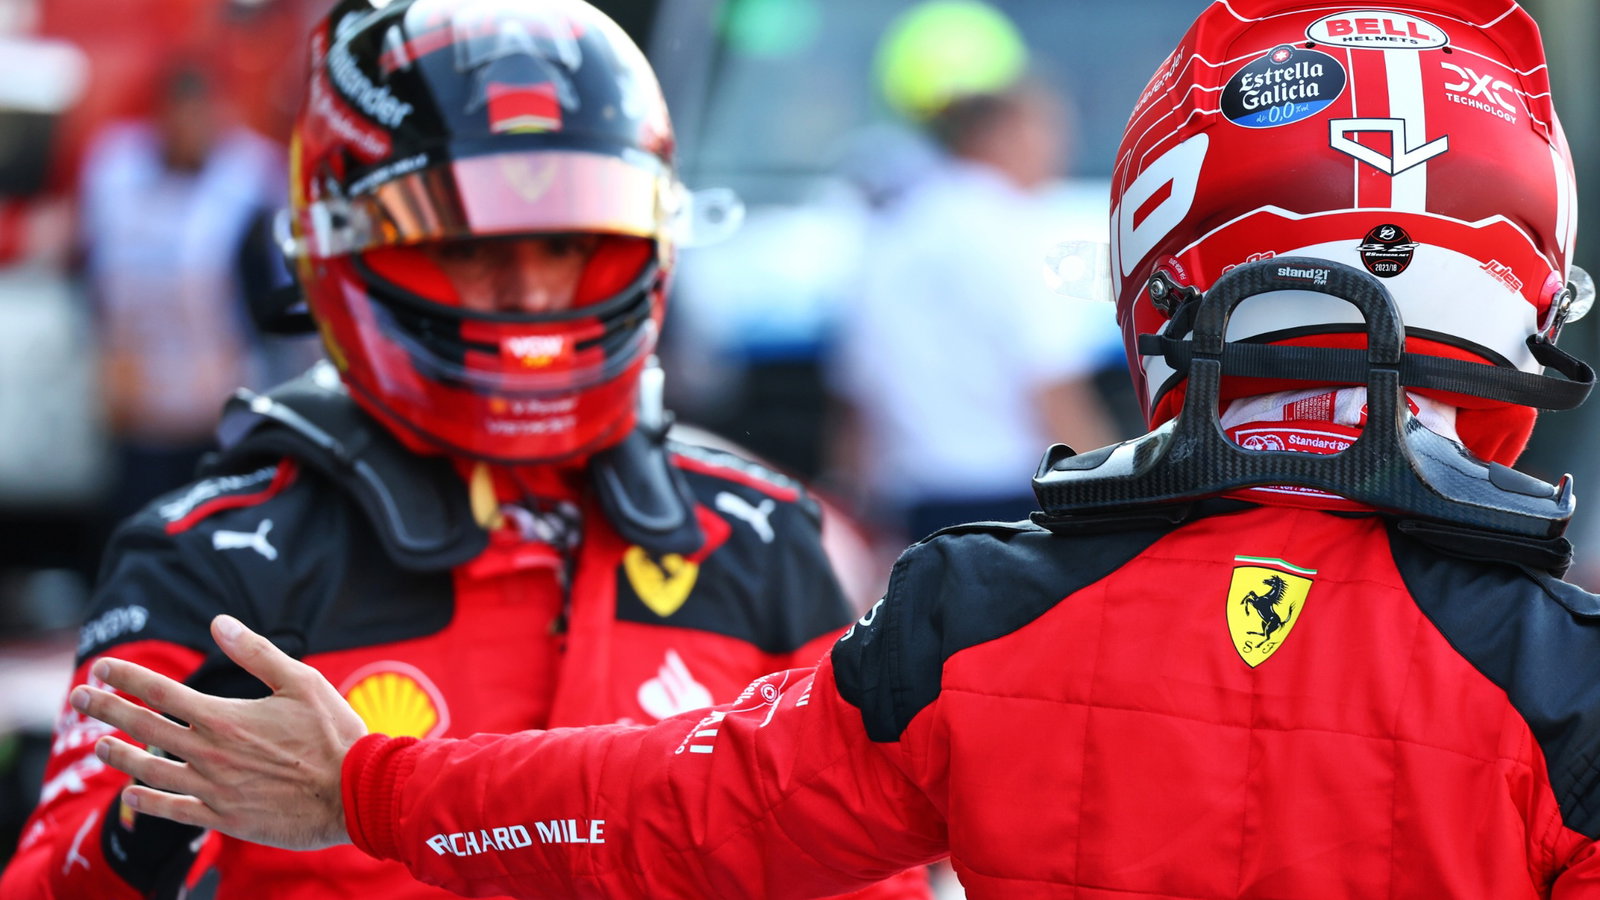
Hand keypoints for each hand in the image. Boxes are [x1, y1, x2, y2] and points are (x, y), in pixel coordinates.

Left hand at [69, 615, 367, 850]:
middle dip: (106, 710)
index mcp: (225, 716)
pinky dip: (148, 802)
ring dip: (119, 756)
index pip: (161, 692)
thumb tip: (218, 623)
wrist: (354, 793)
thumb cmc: (334, 734)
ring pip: (151, 770)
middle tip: (79, 697)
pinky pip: (174, 810)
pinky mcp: (224, 816)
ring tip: (98, 745)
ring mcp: (213, 787)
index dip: (127, 677)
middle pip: (144, 727)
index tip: (102, 668)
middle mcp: (210, 752)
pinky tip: (132, 795)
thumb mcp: (302, 682)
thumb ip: (256, 653)